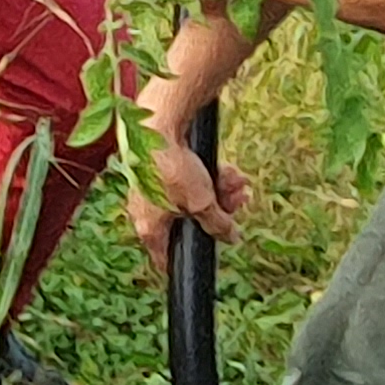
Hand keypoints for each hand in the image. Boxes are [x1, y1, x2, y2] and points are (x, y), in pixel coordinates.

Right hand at [127, 118, 249, 259]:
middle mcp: (147, 211)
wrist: (157, 126)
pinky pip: (188, 180)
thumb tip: (230, 237)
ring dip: (219, 192)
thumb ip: (218, 224)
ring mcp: (153, 189)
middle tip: (237, 204)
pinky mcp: (160, 169)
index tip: (206, 255)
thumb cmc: (171, 170)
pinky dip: (208, 177)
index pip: (166, 257)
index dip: (189, 258)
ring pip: (192, 198)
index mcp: (150, 228)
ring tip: (237, 183)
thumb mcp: (202, 203)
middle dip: (218, 212)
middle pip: (189, 221)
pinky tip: (229, 172)